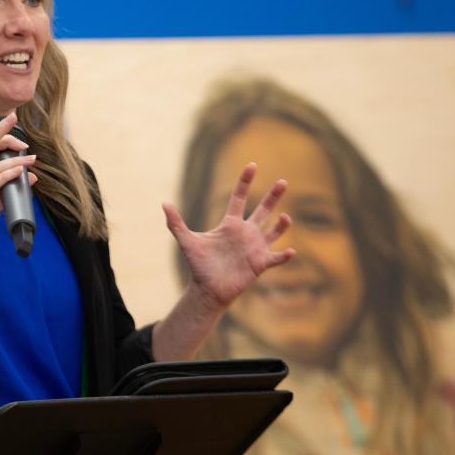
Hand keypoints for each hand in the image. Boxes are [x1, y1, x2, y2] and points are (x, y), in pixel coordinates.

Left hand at [163, 163, 294, 307]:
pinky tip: (290, 251)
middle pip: (262, 210)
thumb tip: (163, 203)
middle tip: (283, 181)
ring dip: (281, 225)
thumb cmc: (199, 265)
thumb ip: (176, 223)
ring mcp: (255, 247)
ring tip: (286, 217)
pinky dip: (284, 255)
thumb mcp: (187, 241)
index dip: (245, 182)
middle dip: (273, 196)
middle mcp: (246, 233)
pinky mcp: (260, 263)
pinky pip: (276, 258)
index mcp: (230, 224)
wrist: (207, 289)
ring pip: (273, 232)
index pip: (239, 198)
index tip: (252, 165)